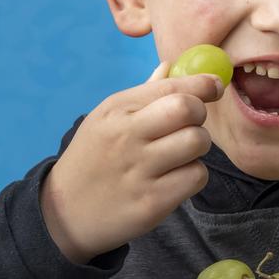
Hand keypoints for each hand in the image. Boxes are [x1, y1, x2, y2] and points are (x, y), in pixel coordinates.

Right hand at [40, 61, 223, 262]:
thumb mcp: (106, 119)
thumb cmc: (93, 158)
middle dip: (200, 114)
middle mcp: (126, 136)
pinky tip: (174, 179)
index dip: (202, 84)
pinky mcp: (151, 202)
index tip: (215, 86)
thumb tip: (170, 65)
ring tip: (180, 155)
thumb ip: (142, 94)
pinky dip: (193, 176)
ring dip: (198, 147)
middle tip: (191, 126)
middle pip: (187, 109)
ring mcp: (138, 171)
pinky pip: (196, 177)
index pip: (170, 86)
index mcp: (116, 110)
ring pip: (197, 142)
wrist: (63, 213)